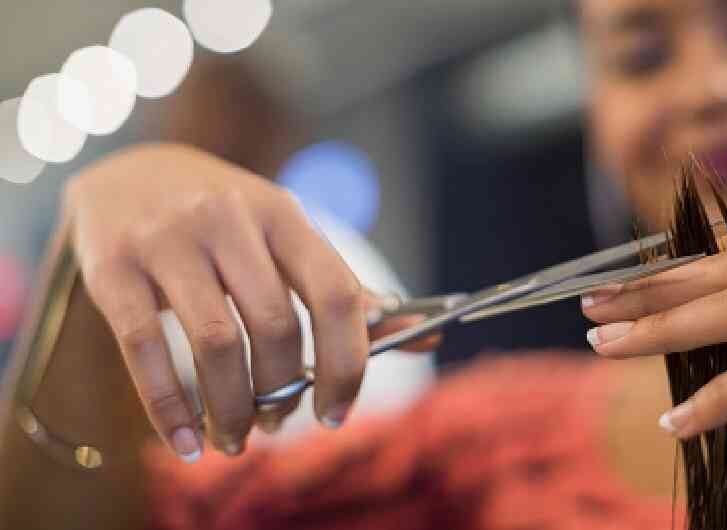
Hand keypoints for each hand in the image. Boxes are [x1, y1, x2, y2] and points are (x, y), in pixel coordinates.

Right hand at [64, 143, 398, 460]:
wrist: (127, 170)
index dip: (348, 363)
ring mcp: (168, 240)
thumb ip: (341, 285)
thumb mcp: (285, 235)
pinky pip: (144, 350)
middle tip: (278, 422)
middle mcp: (229, 219)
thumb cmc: (225, 218)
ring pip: (215, 343)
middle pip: (277, 326)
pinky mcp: (112, 265)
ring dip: (232, 409)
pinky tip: (184, 441)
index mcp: (284, 214)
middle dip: (284, 392)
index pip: (337, 293)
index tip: (338, 412)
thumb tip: (418, 334)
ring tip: (234, 438)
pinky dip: (169, 408)